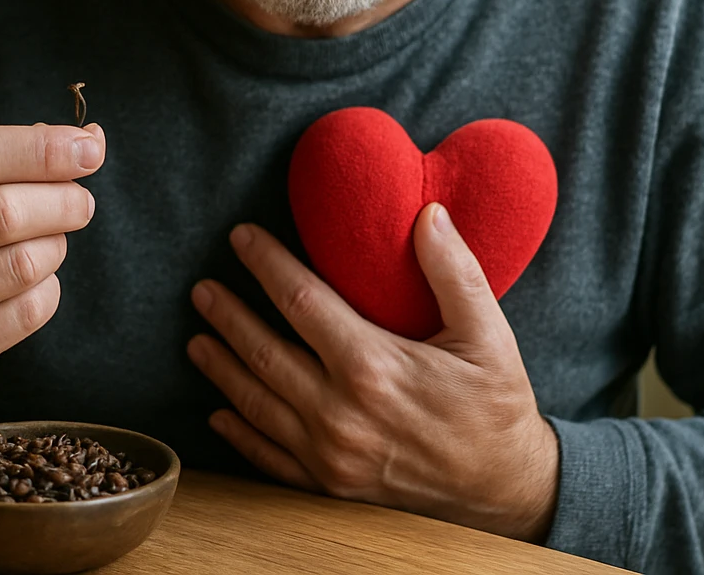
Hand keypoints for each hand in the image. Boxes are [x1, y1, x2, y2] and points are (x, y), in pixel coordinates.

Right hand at [0, 123, 104, 413]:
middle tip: (79, 202)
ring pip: (24, 262)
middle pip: (2, 210)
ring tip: (48, 243)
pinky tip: (28, 285)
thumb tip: (89, 141)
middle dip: (62, 200)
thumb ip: (8, 158)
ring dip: (55, 246)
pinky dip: (46, 288)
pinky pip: (30, 309)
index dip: (41, 148)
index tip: (88, 148)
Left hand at [187, 204, 558, 541]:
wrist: (506, 490)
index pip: (300, 302)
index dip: (266, 265)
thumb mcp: (489, 334)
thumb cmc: (497, 407)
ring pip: (257, 403)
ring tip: (197, 338)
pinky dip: (240, 432)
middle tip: (202, 288)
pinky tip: (219, 411)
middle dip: (228, 315)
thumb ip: (455, 272)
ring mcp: (331, 455)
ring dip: (222, 368)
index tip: (242, 237)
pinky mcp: (331, 485)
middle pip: (264, 352)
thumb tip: (429, 214)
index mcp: (374, 367)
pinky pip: (270, 458)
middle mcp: (341, 413)